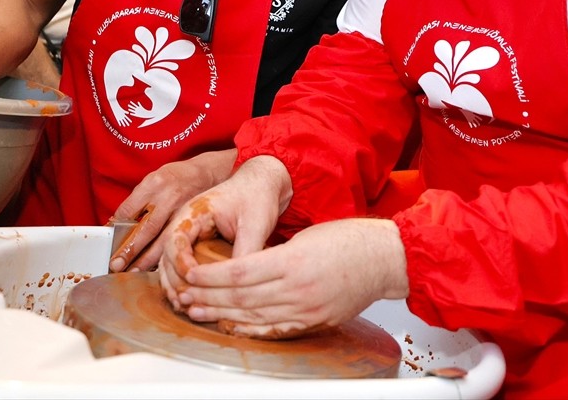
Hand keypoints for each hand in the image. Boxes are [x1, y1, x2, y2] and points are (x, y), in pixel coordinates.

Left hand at [109, 149, 237, 272]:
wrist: (206, 174)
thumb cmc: (176, 179)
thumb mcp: (152, 180)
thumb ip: (137, 201)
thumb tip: (117, 225)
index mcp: (154, 184)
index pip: (130, 209)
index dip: (117, 228)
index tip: (109, 243)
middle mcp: (169, 197)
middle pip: (147, 228)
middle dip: (131, 249)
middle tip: (117, 265)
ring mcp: (184, 211)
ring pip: (164, 240)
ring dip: (148, 259)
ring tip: (134, 271)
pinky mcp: (194, 222)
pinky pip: (178, 241)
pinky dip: (167, 255)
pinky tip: (158, 266)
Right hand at [158, 156, 291, 307]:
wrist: (261, 184)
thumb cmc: (256, 197)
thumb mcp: (255, 223)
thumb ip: (245, 250)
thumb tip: (240, 283)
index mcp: (194, 212)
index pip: (175, 240)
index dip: (180, 264)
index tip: (193, 281)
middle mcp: (185, 224)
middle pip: (166, 256)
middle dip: (174, 282)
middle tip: (186, 303)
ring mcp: (188, 235)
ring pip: (170, 265)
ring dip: (175, 287)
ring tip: (185, 307)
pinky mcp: (195, 246)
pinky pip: (182, 267)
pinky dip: (183, 284)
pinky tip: (191, 301)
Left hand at [173, 218, 409, 338]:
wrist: (384, 259)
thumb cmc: (349, 240)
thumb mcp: (306, 236)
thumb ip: (275, 254)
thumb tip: (243, 270)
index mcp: (292, 260)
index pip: (239, 273)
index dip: (210, 276)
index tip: (190, 274)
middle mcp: (296, 288)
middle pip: (240, 297)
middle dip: (207, 297)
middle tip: (183, 296)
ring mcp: (305, 309)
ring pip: (253, 316)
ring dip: (221, 315)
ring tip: (196, 312)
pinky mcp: (313, 322)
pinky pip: (275, 330)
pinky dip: (250, 330)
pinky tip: (232, 327)